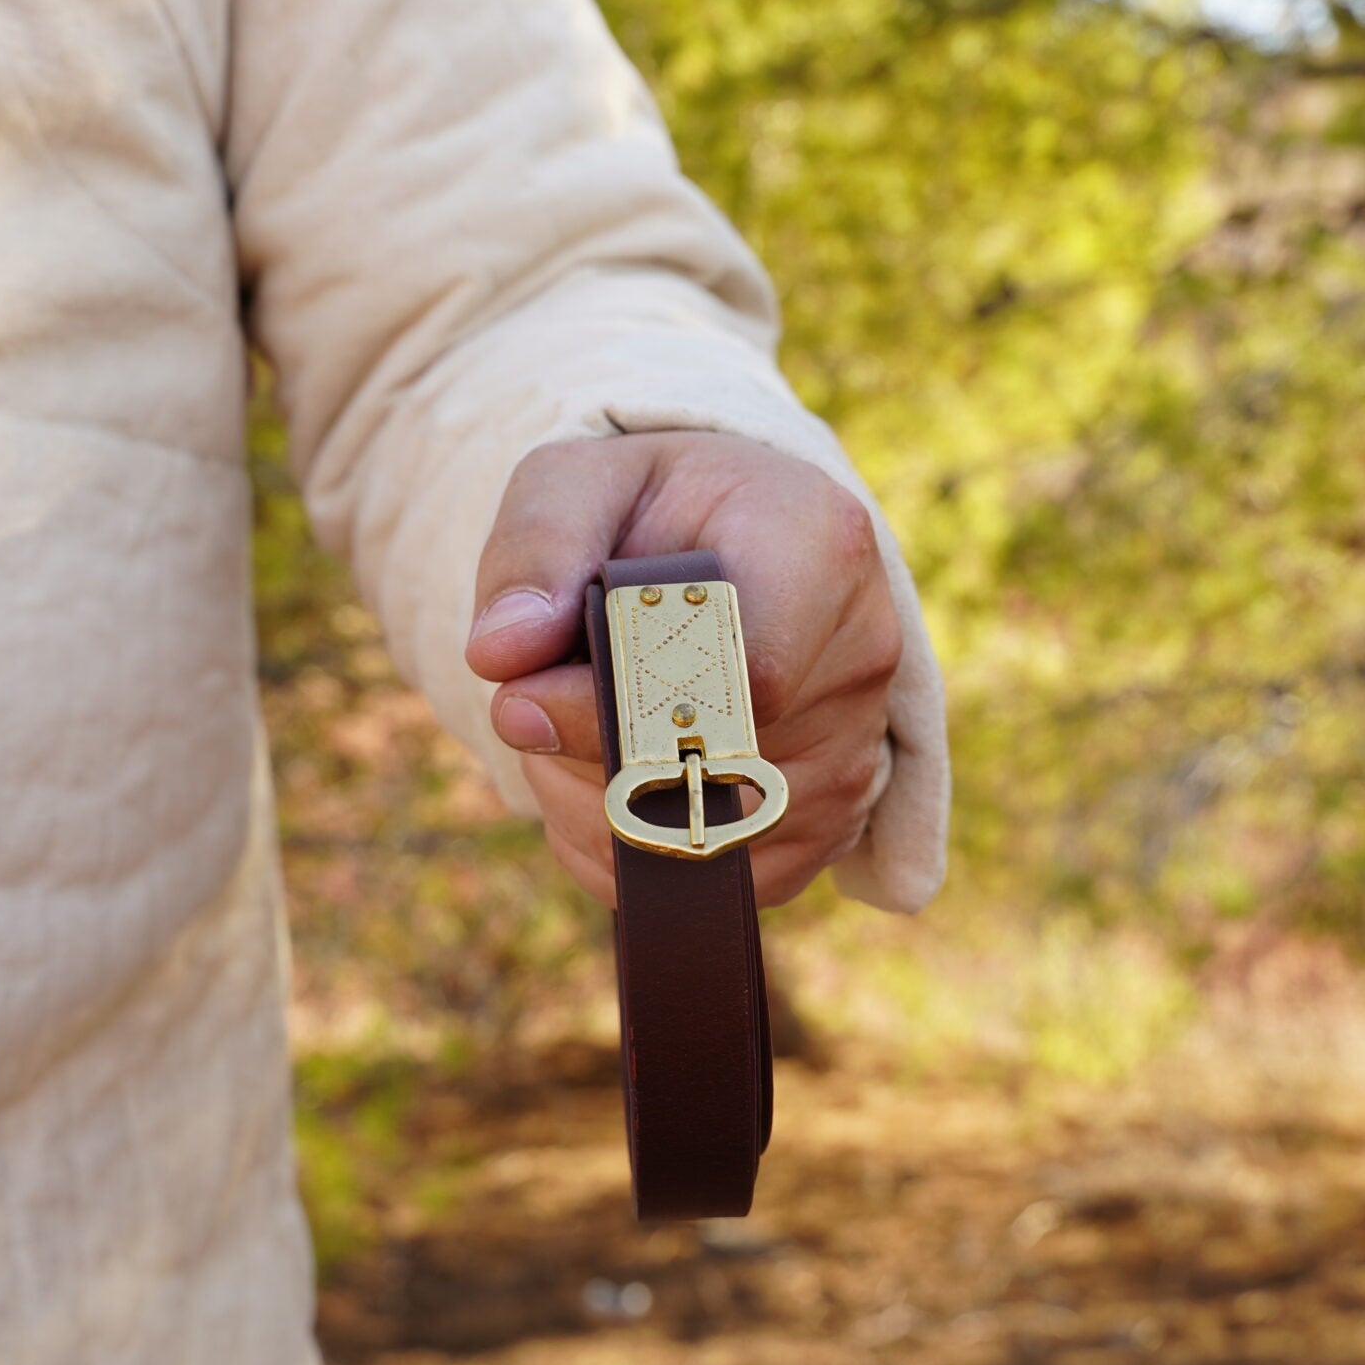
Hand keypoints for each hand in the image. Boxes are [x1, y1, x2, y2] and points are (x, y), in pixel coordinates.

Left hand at [464, 432, 901, 906]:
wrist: (722, 541)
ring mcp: (855, 750)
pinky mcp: (829, 829)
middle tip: (533, 702)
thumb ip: (535, 549)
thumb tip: (503, 652)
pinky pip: (711, 881)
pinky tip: (611, 776)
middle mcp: (861, 653)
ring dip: (596, 806)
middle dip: (585, 757)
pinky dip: (628, 849)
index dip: (617, 712)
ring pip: (702, 840)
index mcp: (818, 544)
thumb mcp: (577, 482)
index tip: (522, 698)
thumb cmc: (650, 508)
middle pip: (712, 770)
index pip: (743, 676)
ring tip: (580, 724)